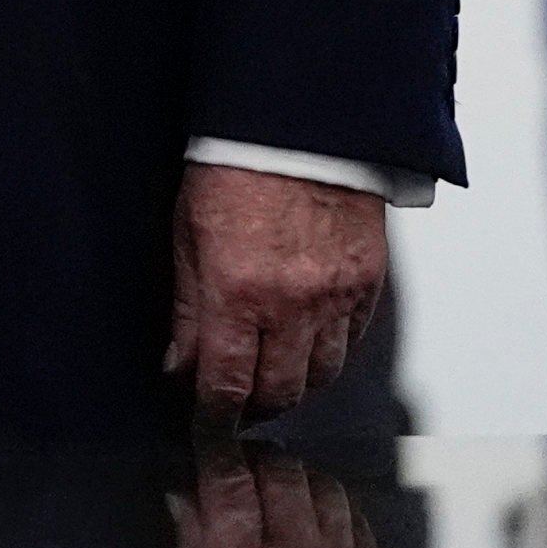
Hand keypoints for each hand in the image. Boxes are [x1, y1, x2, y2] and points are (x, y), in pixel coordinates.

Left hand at [164, 164, 382, 431]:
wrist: (299, 124)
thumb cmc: (234, 166)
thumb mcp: (185, 233)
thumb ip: (186, 307)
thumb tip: (177, 362)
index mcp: (237, 291)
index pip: (226, 383)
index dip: (213, 414)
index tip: (205, 423)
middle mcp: (291, 303)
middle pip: (280, 392)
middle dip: (255, 406)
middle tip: (239, 403)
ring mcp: (336, 296)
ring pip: (322, 375)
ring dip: (296, 385)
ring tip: (273, 377)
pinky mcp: (369, 283)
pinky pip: (353, 341)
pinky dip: (331, 352)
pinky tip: (310, 343)